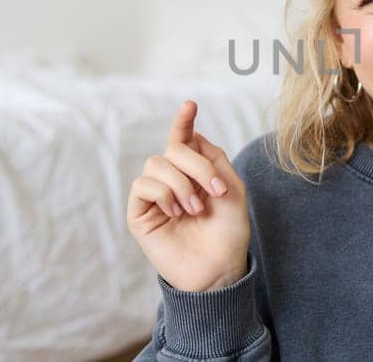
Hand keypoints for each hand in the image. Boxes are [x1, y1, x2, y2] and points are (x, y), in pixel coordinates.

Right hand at [126, 100, 250, 291]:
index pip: (184, 140)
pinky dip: (163, 194)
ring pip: (156, 164)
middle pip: (174, 149)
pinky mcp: (140, 212)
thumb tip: (192, 137)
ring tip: (194, 209)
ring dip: (181, 184)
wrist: (219, 267)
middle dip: (197, 165)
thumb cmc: (228, 232)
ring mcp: (155, 195)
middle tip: (216, 190)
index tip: (190, 104)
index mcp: (194, 172)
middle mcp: (172, 180)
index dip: (183, 121)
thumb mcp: (232, 189)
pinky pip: (143, 185)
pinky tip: (176, 213)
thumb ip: (215, 159)